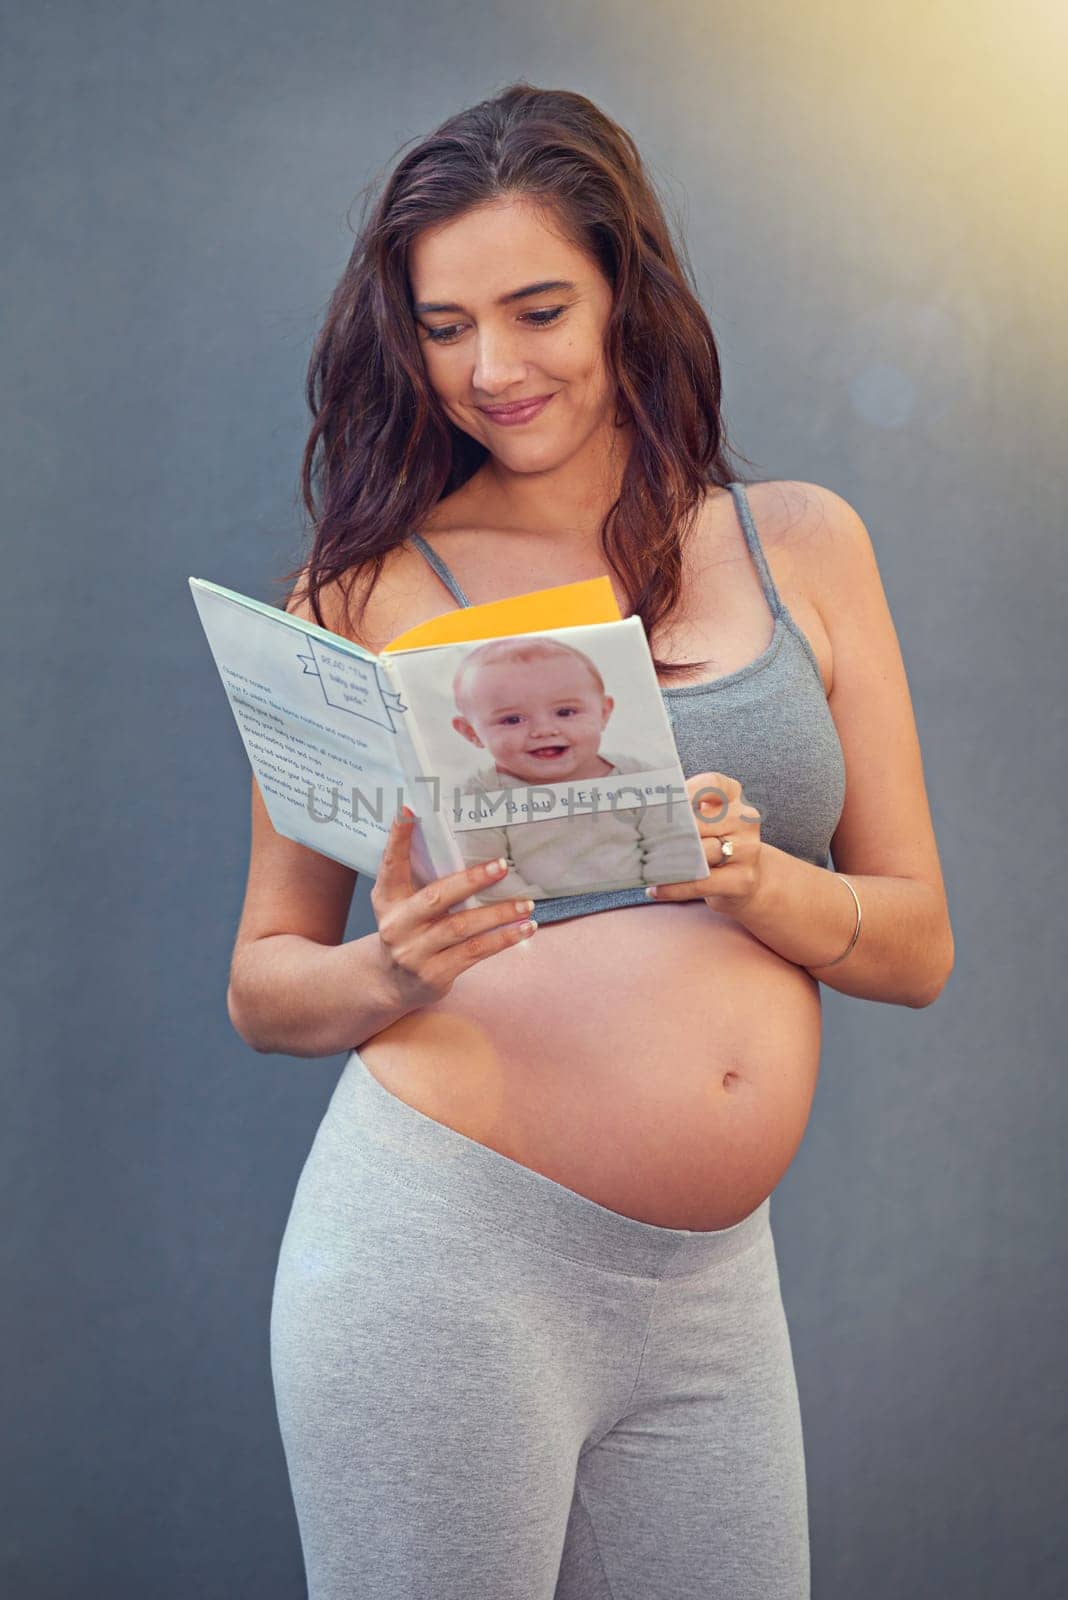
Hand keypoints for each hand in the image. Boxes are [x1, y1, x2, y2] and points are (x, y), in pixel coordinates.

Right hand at [369, 808, 537, 1007]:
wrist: (388, 982)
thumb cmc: (406, 930)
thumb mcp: (400, 903)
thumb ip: (419, 876)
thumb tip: (460, 840)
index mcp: (387, 899)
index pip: (391, 865)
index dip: (398, 838)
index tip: (409, 811)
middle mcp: (396, 925)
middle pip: (437, 897)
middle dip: (471, 880)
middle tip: (502, 865)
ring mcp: (414, 952)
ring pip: (461, 927)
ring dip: (498, 914)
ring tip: (527, 904)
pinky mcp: (434, 974)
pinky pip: (474, 952)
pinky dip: (502, 939)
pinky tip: (524, 929)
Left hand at [647, 772, 764, 914]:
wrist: (746, 879)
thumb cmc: (715, 841)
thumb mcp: (706, 818)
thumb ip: (685, 809)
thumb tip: (644, 810)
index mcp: (734, 795)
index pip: (712, 784)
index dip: (687, 790)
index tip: (661, 798)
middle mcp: (745, 819)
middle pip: (700, 822)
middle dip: (667, 832)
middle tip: (639, 839)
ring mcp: (748, 849)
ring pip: (701, 852)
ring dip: (668, 862)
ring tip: (645, 866)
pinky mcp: (743, 879)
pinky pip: (702, 882)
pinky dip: (675, 888)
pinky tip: (656, 889)